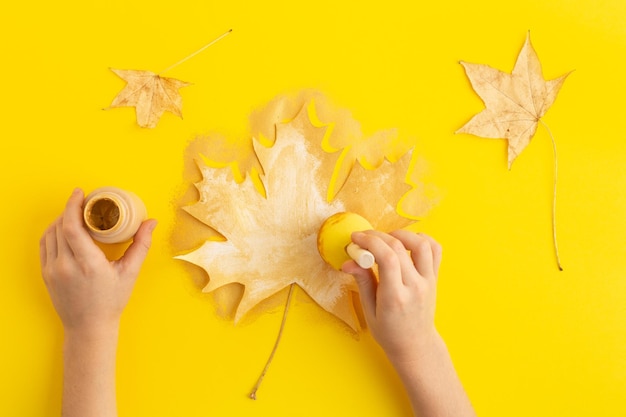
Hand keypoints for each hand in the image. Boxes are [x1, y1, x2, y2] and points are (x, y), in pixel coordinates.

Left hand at [39, 188, 156, 332]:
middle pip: (59, 226)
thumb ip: (141, 245)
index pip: (71, 226)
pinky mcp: (46, 274)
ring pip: (50, 234)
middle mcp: (66, 266)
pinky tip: (64, 228)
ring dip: (60, 219)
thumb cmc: (110, 301)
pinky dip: (53, 232)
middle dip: (69, 209)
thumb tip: (151, 222)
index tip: (80, 193)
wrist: (88, 327)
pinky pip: (45, 245)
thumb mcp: (130, 273)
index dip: (73, 206)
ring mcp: (53, 270)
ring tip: (74, 213)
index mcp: (87, 264)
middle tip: (82, 200)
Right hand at [342, 230, 441, 364]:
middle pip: (399, 247)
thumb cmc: (389, 332)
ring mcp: (428, 281)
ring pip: (421, 244)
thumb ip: (362, 282)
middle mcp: (414, 287)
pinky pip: (435, 250)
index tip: (355, 239)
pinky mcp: (435, 278)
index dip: (369, 242)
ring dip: (401, 235)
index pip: (386, 258)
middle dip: (376, 237)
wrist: (415, 345)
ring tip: (386, 239)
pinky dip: (421, 239)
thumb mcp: (369, 311)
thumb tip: (348, 262)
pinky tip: (406, 243)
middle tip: (363, 239)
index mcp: (395, 298)